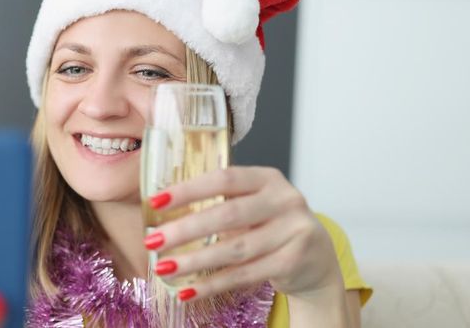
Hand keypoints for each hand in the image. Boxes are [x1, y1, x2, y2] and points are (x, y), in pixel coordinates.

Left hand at [144, 166, 342, 301]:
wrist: (317, 260)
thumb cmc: (273, 227)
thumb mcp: (254, 205)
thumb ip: (220, 203)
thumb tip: (164, 215)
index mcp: (268, 179)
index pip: (224, 179)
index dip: (189, 189)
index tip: (156, 201)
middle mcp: (285, 200)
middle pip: (227, 215)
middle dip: (185, 229)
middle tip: (152, 240)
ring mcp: (293, 231)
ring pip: (234, 249)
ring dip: (194, 260)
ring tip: (164, 268)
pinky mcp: (293, 262)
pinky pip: (244, 275)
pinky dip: (212, 284)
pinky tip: (188, 291)